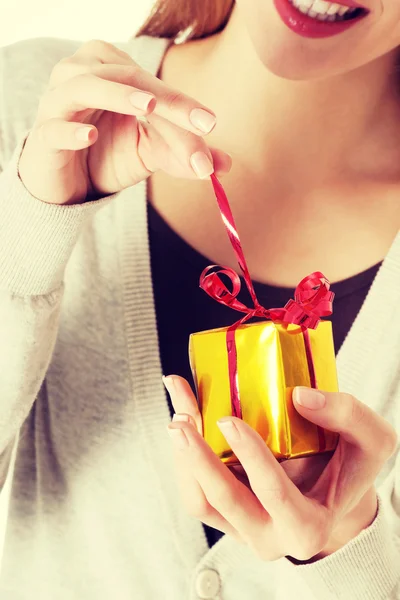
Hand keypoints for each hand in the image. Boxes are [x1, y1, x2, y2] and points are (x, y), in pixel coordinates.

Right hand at [18, 39, 231, 204]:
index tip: (210, 125)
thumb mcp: (148, 153)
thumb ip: (181, 153)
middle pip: (127, 77)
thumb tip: (225, 165)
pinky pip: (54, 128)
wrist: (64, 183)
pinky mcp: (43, 137)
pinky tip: (91, 135)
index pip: (151, 84)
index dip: (182, 103)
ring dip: (117, 94)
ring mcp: (58, 103)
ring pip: (85, 85)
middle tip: (198, 125)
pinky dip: (72, 130)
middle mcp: (83, 76)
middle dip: (166, 102)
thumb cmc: (104, 156)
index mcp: (110, 70)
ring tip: (147, 107)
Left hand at [163, 376, 397, 561]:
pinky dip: (183, 459)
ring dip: (182, 458)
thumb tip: (299, 397)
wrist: (334, 496)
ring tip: (178, 415)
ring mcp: (242, 529)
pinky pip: (196, 495)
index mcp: (307, 525)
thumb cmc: (351, 467)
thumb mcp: (370, 439)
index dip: (250, 458)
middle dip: (196, 459)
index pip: (274, 494)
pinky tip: (184, 420)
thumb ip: (347, 415)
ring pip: (200, 501)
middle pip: (222, 502)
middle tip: (181, 419)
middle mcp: (270, 536)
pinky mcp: (225, 516)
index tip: (229, 420)